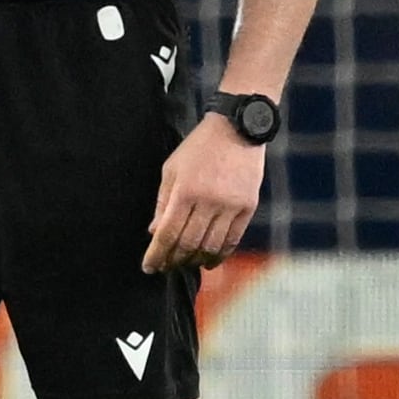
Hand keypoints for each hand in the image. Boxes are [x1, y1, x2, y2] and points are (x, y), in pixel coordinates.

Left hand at [144, 113, 266, 272]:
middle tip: (166, 268)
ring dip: (197, 260)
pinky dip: (221, 253)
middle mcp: (209, 201)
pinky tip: (210, 260)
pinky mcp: (248, 206)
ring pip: (212, 245)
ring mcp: (231, 205)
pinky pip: (233, 238)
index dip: (157, 254)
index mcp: (185, 191)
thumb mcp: (171, 169)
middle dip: (174, 260)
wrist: (237, 130)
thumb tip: (154, 232)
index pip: (167, 233)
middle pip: (189, 243)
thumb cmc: (198, 149)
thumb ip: (163, 203)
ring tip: (186, 265)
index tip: (149, 267)